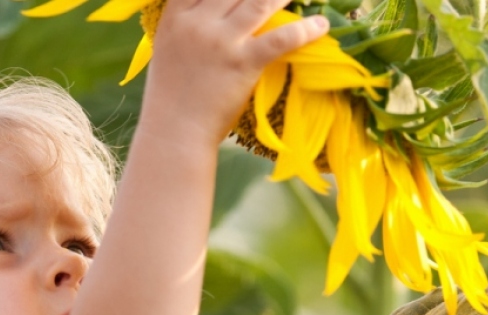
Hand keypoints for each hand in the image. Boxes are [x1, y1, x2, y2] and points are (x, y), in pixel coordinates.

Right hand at [140, 0, 328, 148]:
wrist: (175, 130)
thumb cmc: (170, 94)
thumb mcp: (167, 48)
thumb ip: (187, 24)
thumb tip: (213, 12)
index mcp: (176, 18)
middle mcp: (197, 23)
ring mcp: (221, 41)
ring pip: (260, 2)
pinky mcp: (243, 62)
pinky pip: (281, 38)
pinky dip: (305, 30)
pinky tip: (320, 25)